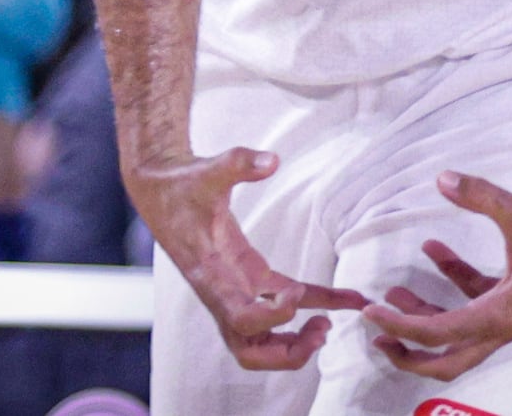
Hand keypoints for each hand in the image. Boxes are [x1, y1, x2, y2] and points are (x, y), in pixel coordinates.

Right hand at [126, 145, 365, 370]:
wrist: (162, 191)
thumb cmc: (181, 185)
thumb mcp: (207, 171)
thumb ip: (238, 164)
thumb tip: (271, 159)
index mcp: (211, 277)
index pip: (240, 319)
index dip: (270, 317)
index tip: (296, 294)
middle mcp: (224, 293)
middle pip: (251, 350)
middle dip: (286, 353)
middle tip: (321, 331)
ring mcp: (238, 288)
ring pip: (265, 337)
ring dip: (298, 341)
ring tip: (331, 324)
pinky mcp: (251, 275)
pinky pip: (284, 299)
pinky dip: (316, 301)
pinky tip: (349, 298)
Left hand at [363, 171, 511, 382]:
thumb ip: (482, 196)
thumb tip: (442, 178)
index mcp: (499, 316)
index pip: (438, 334)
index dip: (399, 325)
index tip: (370, 311)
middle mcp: (501, 325)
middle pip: (446, 360)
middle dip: (407, 353)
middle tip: (373, 337)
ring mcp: (508, 315)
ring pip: (458, 333)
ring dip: (425, 317)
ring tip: (393, 293)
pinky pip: (475, 300)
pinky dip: (452, 281)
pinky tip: (432, 250)